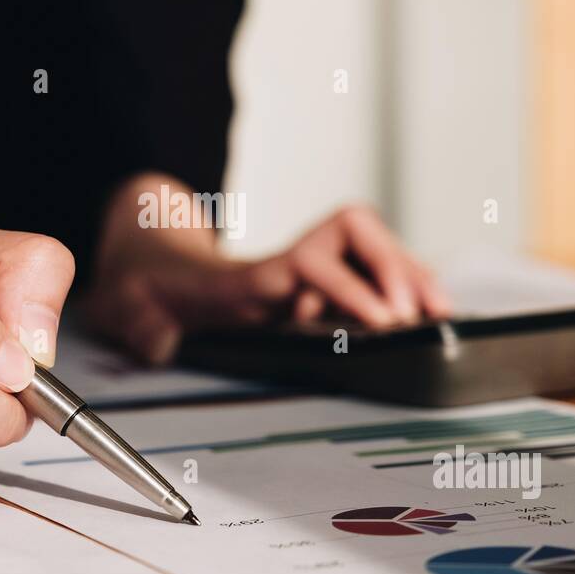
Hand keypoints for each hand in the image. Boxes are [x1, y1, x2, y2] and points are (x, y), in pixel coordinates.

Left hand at [83, 177, 448, 364]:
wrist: (144, 266)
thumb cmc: (145, 287)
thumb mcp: (132, 308)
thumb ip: (143, 325)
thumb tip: (158, 339)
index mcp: (244, 274)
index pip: (306, 264)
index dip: (344, 286)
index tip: (379, 317)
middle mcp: (282, 262)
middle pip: (354, 234)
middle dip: (393, 265)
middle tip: (418, 312)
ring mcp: (303, 268)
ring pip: (369, 246)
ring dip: (409, 269)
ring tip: (441, 308)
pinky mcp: (315, 282)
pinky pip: (368, 271)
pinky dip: (403, 281)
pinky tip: (428, 304)